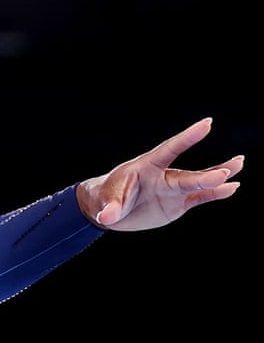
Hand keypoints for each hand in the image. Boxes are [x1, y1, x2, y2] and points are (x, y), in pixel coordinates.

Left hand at [77, 117, 242, 230]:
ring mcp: (172, 189)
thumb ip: (110, 209)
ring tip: (239, 165)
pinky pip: (198, 197)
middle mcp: (164, 176)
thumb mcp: (105, 203)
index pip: (169, 150)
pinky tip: (232, 187)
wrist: (109, 209)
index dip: (187, 138)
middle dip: (206, 175)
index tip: (206, 124)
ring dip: (218, 176)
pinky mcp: (177, 203)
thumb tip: (106, 218)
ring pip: (198, 182)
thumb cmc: (106, 197)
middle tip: (226, 171)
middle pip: (187, 176)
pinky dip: (215, 193)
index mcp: (146, 167)